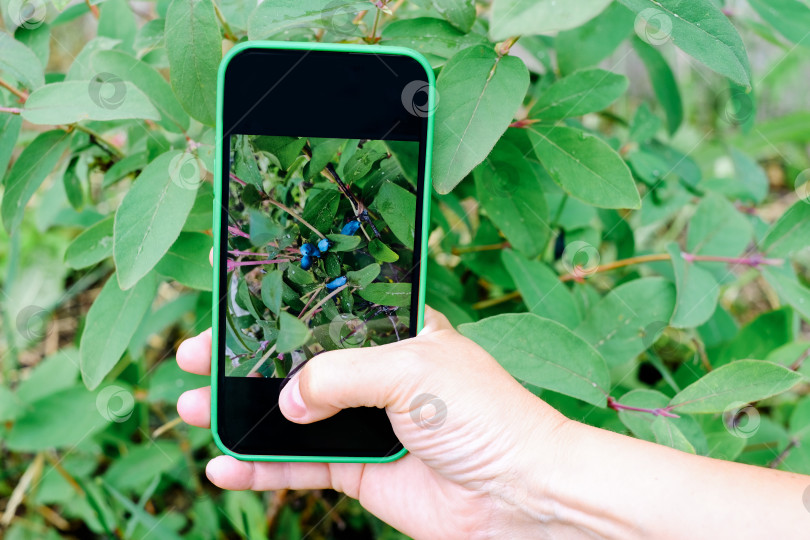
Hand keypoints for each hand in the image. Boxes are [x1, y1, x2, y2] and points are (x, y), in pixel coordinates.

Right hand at [176, 307, 572, 538]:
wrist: (518, 492)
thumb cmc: (483, 414)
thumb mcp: (410, 371)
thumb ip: (340, 375)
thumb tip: (286, 398)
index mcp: (392, 333)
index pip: (321, 311)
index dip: (274, 309)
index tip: (227, 307)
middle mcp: (373, 374)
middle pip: (293, 363)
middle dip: (241, 362)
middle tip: (193, 360)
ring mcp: (363, 423)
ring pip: (287, 416)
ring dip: (239, 414)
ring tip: (189, 410)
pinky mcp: (359, 470)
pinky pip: (299, 466)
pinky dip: (261, 468)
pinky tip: (224, 468)